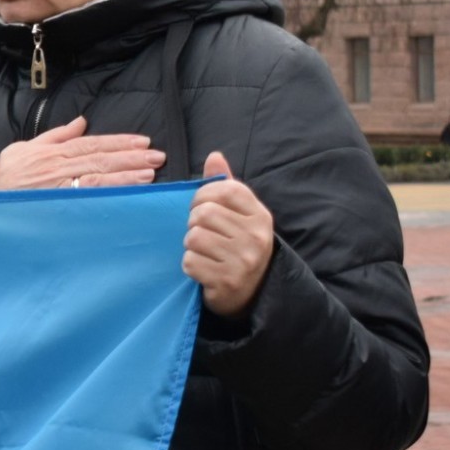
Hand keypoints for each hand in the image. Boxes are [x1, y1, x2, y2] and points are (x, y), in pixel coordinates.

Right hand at [0, 117, 164, 190]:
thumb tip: (81, 122)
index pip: (92, 144)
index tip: (142, 142)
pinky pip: (90, 194)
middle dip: (131, 156)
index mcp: (53, 151)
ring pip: (99, 175)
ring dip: (126, 173)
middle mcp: (58, 165)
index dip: (119, 142)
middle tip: (158, 156)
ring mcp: (58, 184)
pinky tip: (131, 188)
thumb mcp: (25, 148)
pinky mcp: (58, 201)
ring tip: (150, 171)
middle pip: (101, 158)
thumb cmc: (2, 175)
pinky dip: (112, 190)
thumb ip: (56, 135)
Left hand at [184, 150, 274, 317]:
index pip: (224, 189)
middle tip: (202, 233)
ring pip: (194, 237)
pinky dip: (189, 265)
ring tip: (204, 251)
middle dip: (194, 223)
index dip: (202, 196)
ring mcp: (243, 260)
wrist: (250, 293)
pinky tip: (203, 268)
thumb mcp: (238, 215)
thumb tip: (214, 156)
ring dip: (190, 245)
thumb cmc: (237, 246)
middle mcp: (256, 236)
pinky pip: (190, 262)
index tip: (201, 207)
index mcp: (260, 215)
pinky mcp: (226, 280)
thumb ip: (225, 186)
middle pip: (203, 214)